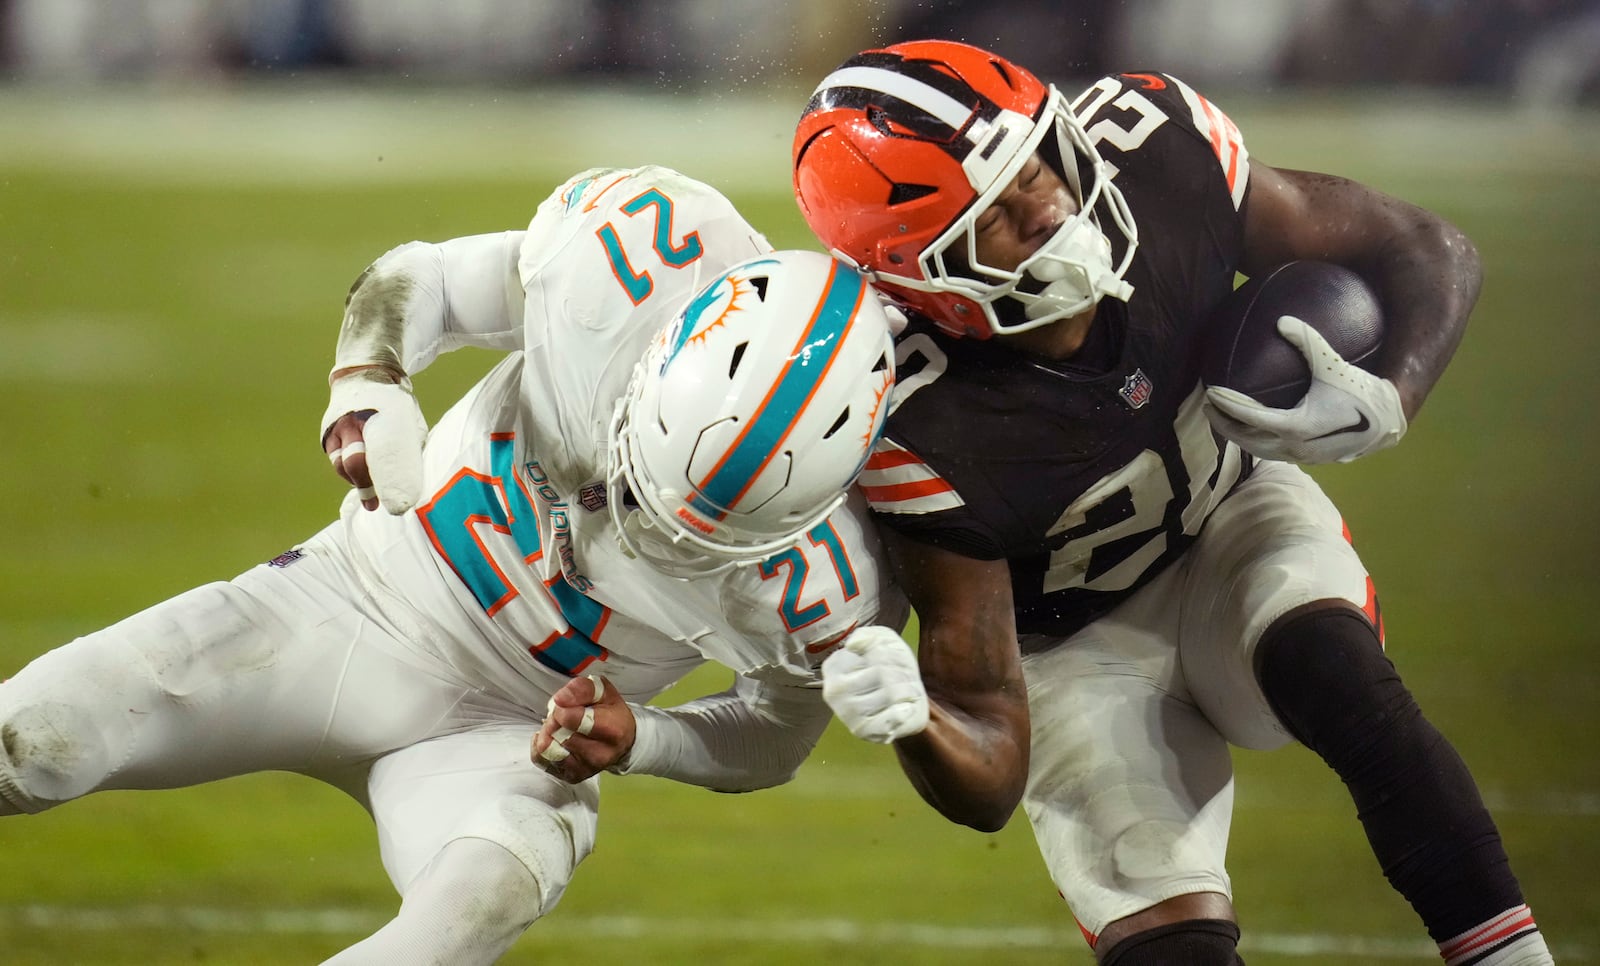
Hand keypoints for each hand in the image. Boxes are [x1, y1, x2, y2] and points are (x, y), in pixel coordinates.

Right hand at [320, 367, 427, 512]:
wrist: (364, 374)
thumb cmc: (395, 405)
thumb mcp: (410, 420)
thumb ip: (410, 449)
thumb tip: (412, 486)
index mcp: (383, 416)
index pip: (385, 456)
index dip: (389, 483)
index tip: (397, 505)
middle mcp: (357, 421)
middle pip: (356, 463)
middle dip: (366, 488)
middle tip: (375, 505)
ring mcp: (339, 426)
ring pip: (342, 465)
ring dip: (357, 482)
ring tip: (371, 495)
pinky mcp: (328, 432)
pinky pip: (336, 459)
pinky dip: (347, 472)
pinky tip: (359, 478)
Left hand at [532, 675, 634, 782]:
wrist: (623, 742)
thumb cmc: (612, 713)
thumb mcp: (604, 691)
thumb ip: (582, 689)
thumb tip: (560, 699)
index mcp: (612, 730)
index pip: (570, 719)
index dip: (561, 708)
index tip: (564, 704)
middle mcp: (599, 755)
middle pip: (557, 734)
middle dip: (553, 719)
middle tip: (562, 715)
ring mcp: (585, 769)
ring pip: (547, 749)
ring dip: (547, 733)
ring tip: (558, 727)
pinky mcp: (572, 777)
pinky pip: (541, 761)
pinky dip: (541, 746)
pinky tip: (553, 739)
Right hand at [821, 626, 928, 743]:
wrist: (903, 703)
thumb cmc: (891, 669)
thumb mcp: (883, 641)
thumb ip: (869, 636)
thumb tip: (852, 645)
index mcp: (834, 666)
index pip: (875, 653)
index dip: (893, 654)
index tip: (896, 659)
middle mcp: (834, 691)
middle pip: (881, 673)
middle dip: (903, 673)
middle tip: (907, 678)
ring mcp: (846, 713)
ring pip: (889, 694)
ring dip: (907, 690)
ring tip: (907, 691)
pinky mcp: (862, 731)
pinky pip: (891, 717)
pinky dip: (905, 711)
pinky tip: (903, 709)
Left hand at [1204, 315, 1406, 463]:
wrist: (1391, 420)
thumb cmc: (1363, 390)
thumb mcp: (1333, 363)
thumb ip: (1307, 340)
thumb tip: (1281, 319)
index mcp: (1295, 426)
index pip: (1248, 418)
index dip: (1226, 405)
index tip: (1210, 392)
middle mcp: (1295, 447)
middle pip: (1247, 440)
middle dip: (1224, 424)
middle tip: (1208, 406)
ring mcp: (1303, 456)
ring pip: (1261, 450)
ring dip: (1241, 436)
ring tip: (1225, 419)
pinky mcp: (1313, 458)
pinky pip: (1277, 451)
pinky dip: (1260, 440)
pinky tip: (1257, 425)